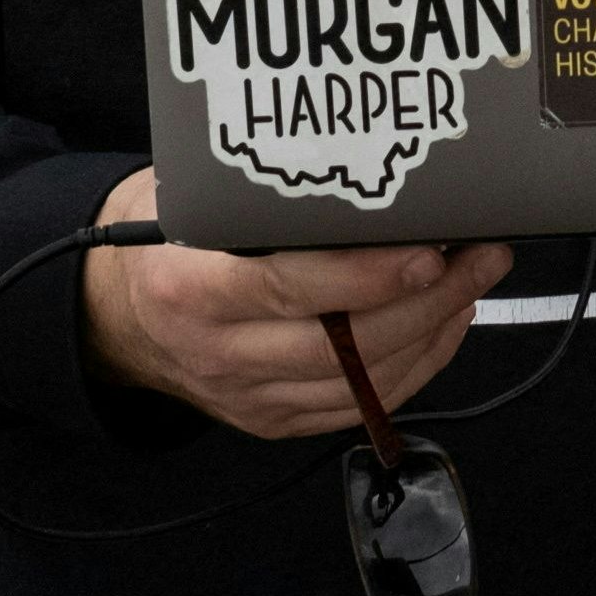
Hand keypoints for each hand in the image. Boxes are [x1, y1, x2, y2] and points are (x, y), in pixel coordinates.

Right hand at [78, 168, 513, 439]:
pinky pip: (356, 405)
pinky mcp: (270, 420)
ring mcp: (245, 396)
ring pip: (359, 382)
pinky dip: (414, 366)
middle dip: (427, 302)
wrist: (115, 309)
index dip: (366, 276)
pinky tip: (445, 323)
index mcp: (190, 289)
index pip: (289, 289)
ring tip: (476, 281)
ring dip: (433, 332)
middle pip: (340, 345)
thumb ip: (264, 199)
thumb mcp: (193, 197)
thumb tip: (367, 175)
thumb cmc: (167, 234)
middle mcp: (217, 353)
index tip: (428, 252)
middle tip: (481, 255)